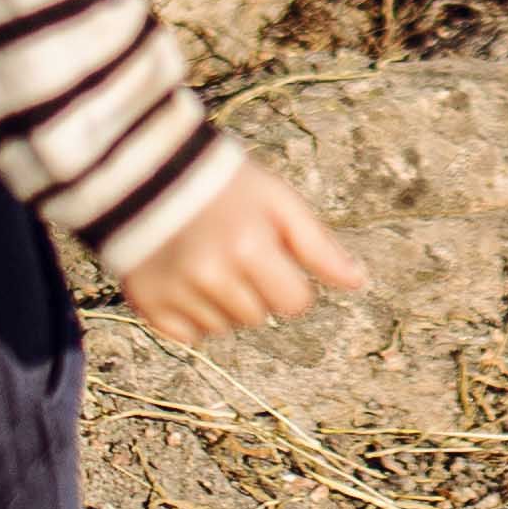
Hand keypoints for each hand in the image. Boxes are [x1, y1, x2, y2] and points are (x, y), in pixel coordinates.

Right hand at [112, 160, 365, 341]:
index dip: (289, 283)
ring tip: (207, 261)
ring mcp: (176, 291)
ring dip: (222, 304)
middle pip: (257, 318)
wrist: (149, 171)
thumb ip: (319, 245)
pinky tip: (184, 280)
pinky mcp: (148, 303)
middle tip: (234, 253)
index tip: (271, 258)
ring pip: (223, 329)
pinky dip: (189, 316)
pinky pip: (187, 336)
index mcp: (250, 248)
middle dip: (254, 291)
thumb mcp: (279, 202)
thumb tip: (359, 282)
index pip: (294, 303)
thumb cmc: (225, 185)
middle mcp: (211, 275)